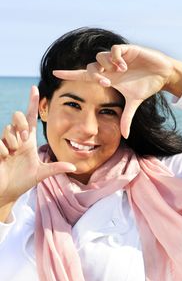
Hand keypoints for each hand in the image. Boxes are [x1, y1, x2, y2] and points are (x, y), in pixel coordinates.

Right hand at [0, 86, 75, 205]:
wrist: (7, 192)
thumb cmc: (22, 181)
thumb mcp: (41, 174)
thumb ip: (56, 168)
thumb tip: (74, 167)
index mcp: (28, 141)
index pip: (31, 118)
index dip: (32, 103)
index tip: (35, 88)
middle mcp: (17, 139)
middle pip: (18, 116)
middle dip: (21, 123)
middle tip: (25, 138)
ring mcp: (5, 143)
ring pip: (8, 129)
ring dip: (13, 141)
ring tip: (13, 153)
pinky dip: (3, 150)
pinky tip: (5, 159)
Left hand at [53, 45, 181, 137]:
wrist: (161, 74)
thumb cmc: (145, 86)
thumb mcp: (133, 103)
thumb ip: (126, 118)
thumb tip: (125, 136)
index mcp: (108, 77)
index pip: (84, 75)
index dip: (70, 74)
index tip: (55, 73)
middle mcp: (109, 67)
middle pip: (91, 67)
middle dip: (95, 75)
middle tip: (106, 83)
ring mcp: (117, 57)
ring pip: (100, 56)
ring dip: (106, 66)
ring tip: (119, 72)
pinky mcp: (128, 49)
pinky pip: (114, 50)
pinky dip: (116, 58)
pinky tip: (124, 66)